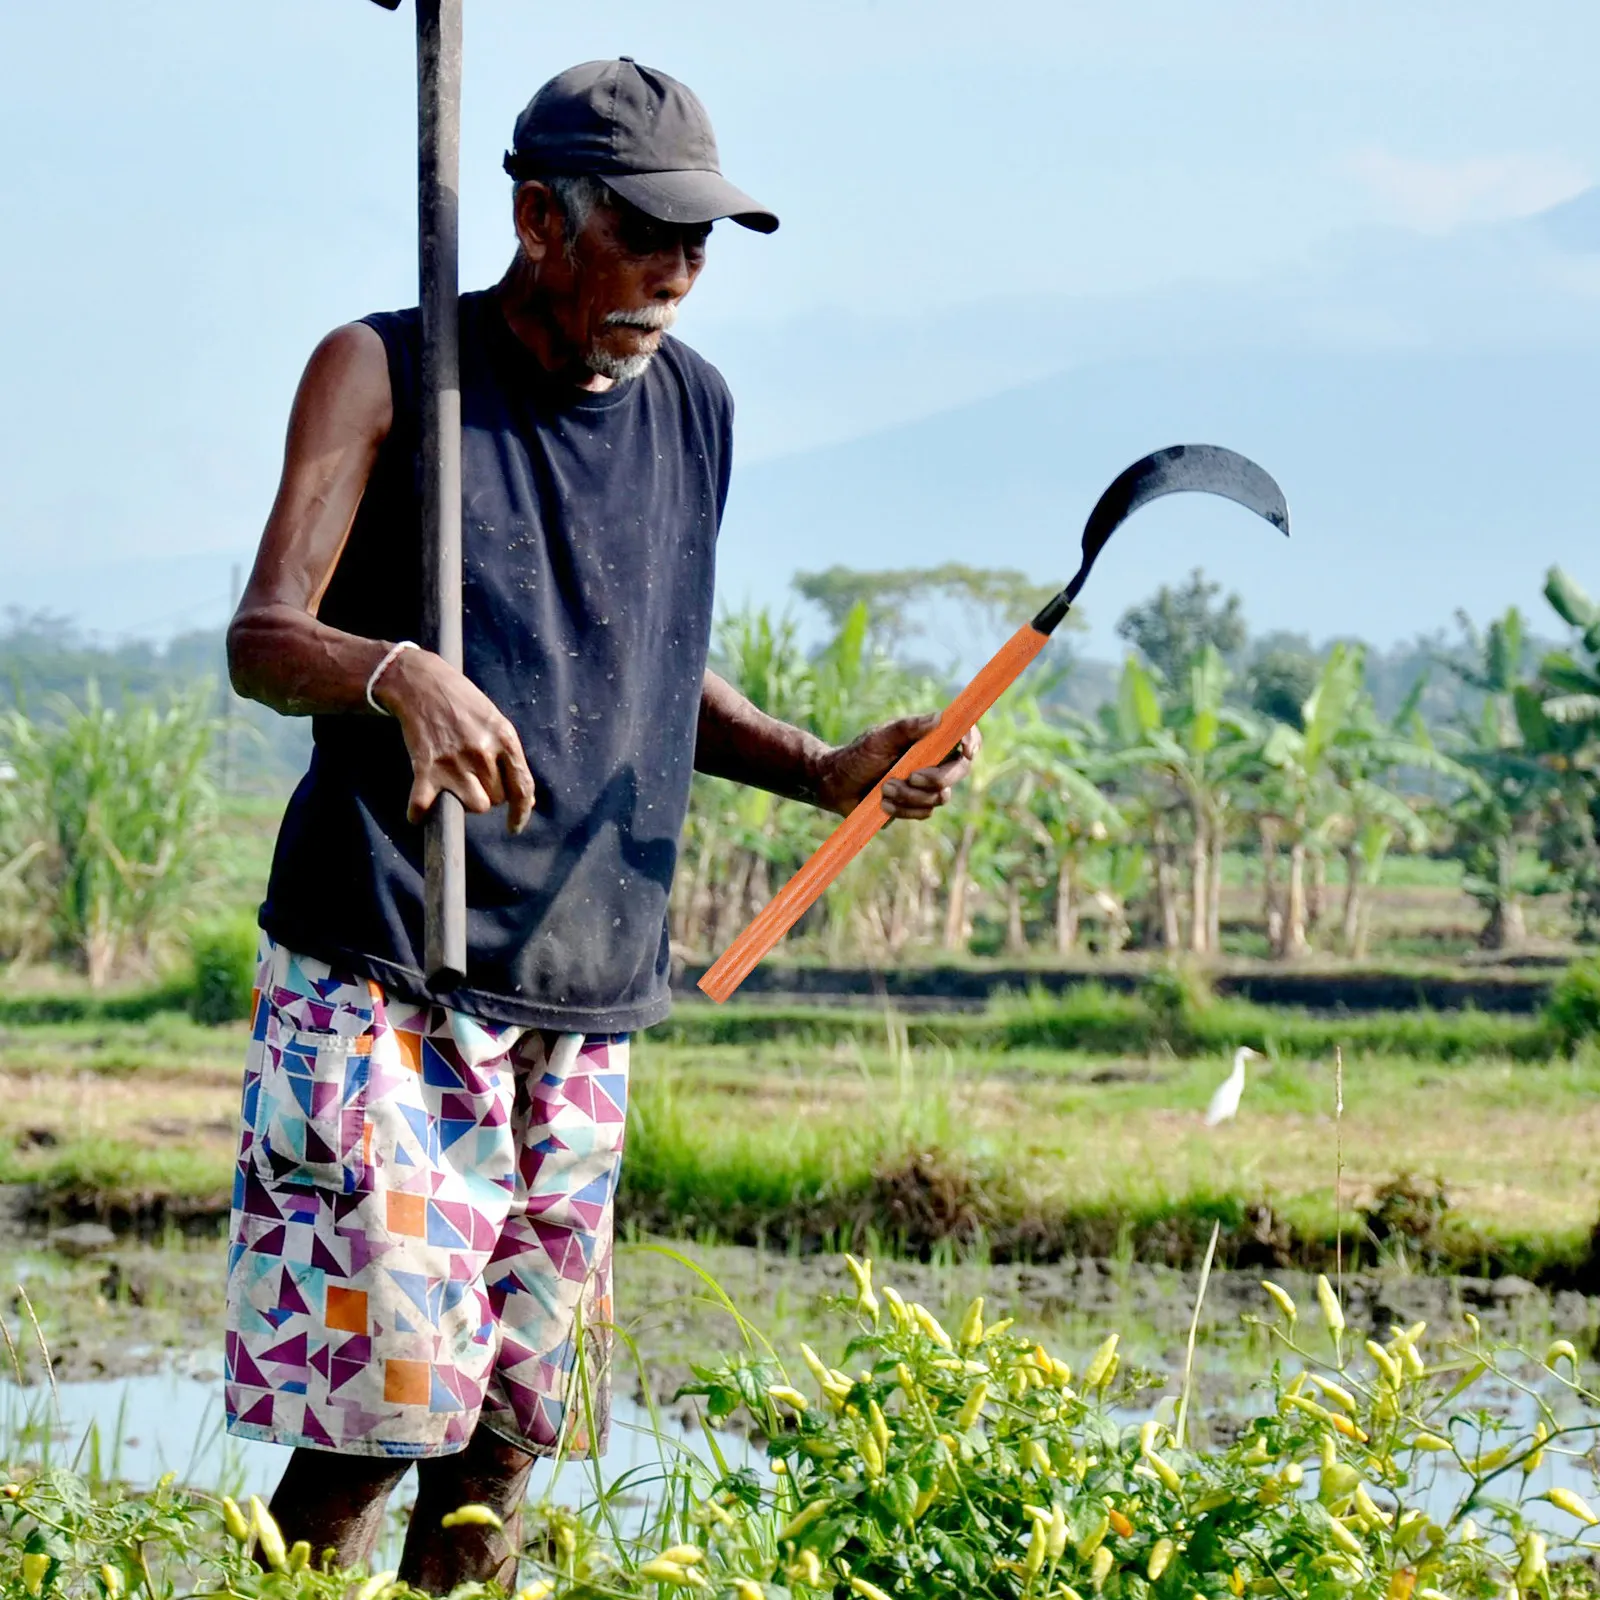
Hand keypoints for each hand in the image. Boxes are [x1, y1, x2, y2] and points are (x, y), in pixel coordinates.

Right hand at [373, 647, 535, 831]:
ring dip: (464, 802)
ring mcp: (455, 760)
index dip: (521, 813)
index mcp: (504, 739)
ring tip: (455, 786)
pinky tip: (417, 812)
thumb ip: (510, 759)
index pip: (523, 786)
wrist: (421, 683)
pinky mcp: (426, 766)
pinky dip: (419, 813)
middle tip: (472, 775)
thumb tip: (526, 800)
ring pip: (474, 806)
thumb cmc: (462, 705)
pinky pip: (425, 805)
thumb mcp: (495, 723)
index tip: (514, 827)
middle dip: (487, 793)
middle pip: (496, 799)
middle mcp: (483, 752)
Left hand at [814, 715, 981, 820]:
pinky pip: (924, 813)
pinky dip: (903, 809)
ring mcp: (926, 786)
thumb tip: (939, 718)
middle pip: (959, 771)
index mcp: (926, 739)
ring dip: (910, 796)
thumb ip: (907, 728)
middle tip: (912, 777)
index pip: (961, 735)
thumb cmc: (855, 757)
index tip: (966, 751)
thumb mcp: (878, 739)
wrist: (835, 787)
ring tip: (883, 789)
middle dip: (937, 778)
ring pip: (940, 797)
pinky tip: (883, 803)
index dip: (972, 741)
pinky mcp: (916, 806)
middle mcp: (931, 760)